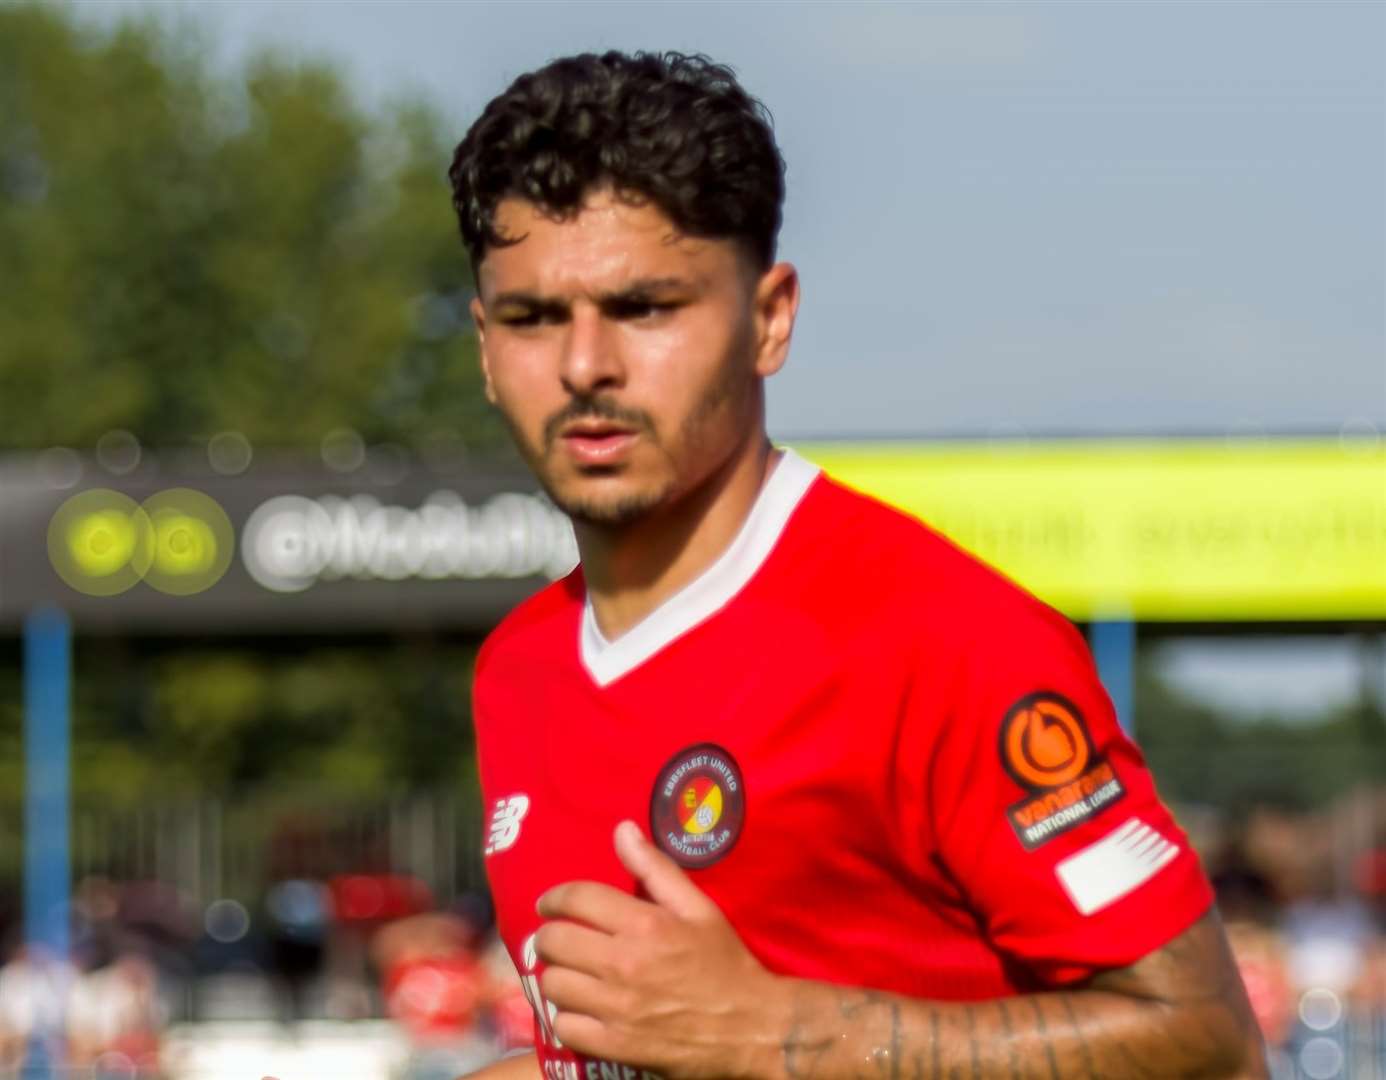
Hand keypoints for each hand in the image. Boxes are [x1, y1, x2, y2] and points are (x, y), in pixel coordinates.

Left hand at [535, 820, 784, 1079]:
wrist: (753, 1028)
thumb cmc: (725, 963)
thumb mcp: (699, 908)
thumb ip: (656, 868)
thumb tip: (622, 830)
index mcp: (645, 925)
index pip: (577, 899)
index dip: (554, 897)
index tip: (548, 903)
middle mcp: (624, 964)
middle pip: (555, 942)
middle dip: (547, 936)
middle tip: (556, 939)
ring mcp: (617, 1008)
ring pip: (553, 985)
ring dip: (554, 975)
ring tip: (568, 973)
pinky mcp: (616, 1045)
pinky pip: (565, 1027)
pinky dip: (565, 1016)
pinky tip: (578, 1009)